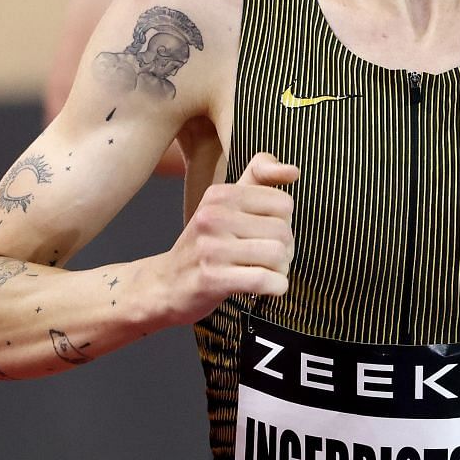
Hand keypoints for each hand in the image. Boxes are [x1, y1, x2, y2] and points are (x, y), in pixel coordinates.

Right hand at [151, 152, 297, 324]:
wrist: (166, 284)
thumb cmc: (206, 244)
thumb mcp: (226, 203)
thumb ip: (259, 177)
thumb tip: (294, 171)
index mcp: (220, 194)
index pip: (283, 203)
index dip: (284, 223)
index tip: (268, 235)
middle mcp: (213, 216)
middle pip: (283, 231)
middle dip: (286, 250)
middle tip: (269, 260)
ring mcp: (210, 247)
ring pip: (277, 255)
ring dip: (281, 270)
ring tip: (268, 273)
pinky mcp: (211, 278)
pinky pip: (262, 279)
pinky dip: (276, 286)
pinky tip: (269, 288)